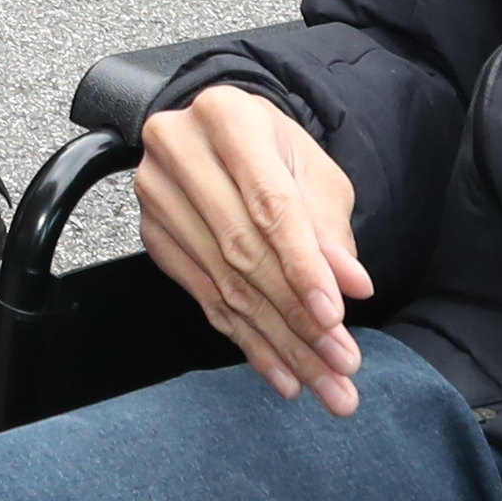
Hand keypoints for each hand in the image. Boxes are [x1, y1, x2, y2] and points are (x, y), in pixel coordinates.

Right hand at [136, 84, 375, 414]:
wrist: (223, 140)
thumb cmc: (275, 153)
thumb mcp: (314, 175)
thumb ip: (329, 228)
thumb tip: (349, 285)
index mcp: (226, 118)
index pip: (268, 203)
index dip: (302, 264)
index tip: (333, 316)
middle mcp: (179, 150)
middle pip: (242, 250)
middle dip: (297, 317)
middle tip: (340, 363)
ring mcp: (156, 194)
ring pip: (224, 284)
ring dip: (278, 341)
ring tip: (322, 382)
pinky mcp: (152, 234)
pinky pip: (204, 299)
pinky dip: (247, 341)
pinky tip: (281, 372)